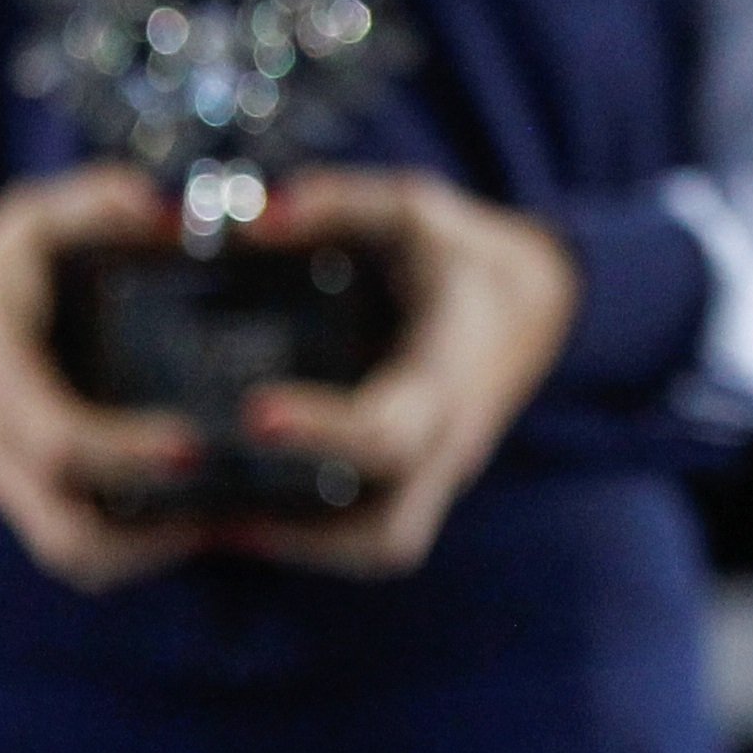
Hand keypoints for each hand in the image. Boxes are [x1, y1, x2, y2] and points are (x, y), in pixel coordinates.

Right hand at [0, 165, 212, 592]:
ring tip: (223, 521)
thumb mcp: (29, 222)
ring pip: (73, 555)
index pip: (55, 440)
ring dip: (146, 554)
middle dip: (144, 539)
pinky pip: (77, 546)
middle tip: (223, 505)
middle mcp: (1, 448)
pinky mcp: (29, 498)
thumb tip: (154, 206)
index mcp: (0, 379)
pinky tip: (195, 520)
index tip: (192, 445)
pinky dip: (132, 549)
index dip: (122, 452)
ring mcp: (12, 483)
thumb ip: (90, 203)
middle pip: (64, 535)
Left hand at [228, 170, 581, 578]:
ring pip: (379, 546)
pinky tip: (236, 518)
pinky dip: (308, 539)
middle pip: (389, 530)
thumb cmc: (466, 258)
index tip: (256, 415)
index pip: (392, 430)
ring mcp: (436, 472)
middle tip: (213, 508)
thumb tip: (257, 219)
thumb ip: (343, 205)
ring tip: (212, 524)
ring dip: (298, 547)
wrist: (540, 307)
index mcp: (448, 377)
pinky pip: (370, 537)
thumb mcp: (419, 212)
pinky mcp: (416, 482)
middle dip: (302, 531)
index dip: (326, 430)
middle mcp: (447, 442)